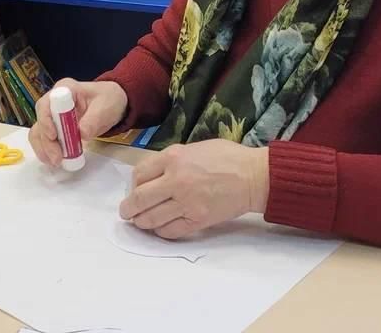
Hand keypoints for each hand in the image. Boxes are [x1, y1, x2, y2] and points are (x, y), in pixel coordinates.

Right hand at [29, 79, 127, 166]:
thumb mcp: (105, 107)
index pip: (47, 103)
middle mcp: (53, 101)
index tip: (53, 135)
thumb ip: (93, 119)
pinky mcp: (53, 128)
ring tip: (56, 162)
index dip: (47, 120)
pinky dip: (46, 151)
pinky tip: (53, 161)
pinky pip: (43, 140)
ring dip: (44, 149)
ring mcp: (51, 115)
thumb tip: (82, 133)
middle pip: (41, 120)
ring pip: (38, 132)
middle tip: (57, 157)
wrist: (110, 104)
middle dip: (46, 141)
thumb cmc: (107, 100)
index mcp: (65, 88)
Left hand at [119, 139, 269, 238]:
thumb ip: (171, 160)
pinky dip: (161, 232)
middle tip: (126, 213)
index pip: (138, 174)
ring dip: (142, 222)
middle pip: (139, 199)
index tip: (134, 189)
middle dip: (128, 209)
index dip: (132, 184)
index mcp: (173, 158)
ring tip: (140, 222)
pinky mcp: (198, 220)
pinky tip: (161, 228)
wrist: (254, 176)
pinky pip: (171, 231)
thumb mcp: (193, 148)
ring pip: (151, 219)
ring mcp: (186, 203)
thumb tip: (152, 176)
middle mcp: (175, 181)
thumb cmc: (227, 158)